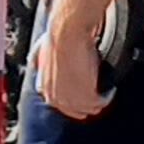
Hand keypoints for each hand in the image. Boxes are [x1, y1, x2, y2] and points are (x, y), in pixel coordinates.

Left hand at [35, 4, 108, 119]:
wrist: (68, 32)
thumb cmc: (56, 38)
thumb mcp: (40, 53)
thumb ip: (39, 63)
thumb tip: (34, 62)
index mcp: (45, 89)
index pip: (62, 106)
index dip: (75, 99)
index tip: (83, 92)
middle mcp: (56, 98)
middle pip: (77, 111)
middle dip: (87, 102)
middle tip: (97, 92)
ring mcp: (71, 99)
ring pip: (90, 109)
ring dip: (99, 100)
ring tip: (105, 91)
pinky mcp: (86, 95)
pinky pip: (100, 103)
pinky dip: (106, 96)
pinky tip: (109, 88)